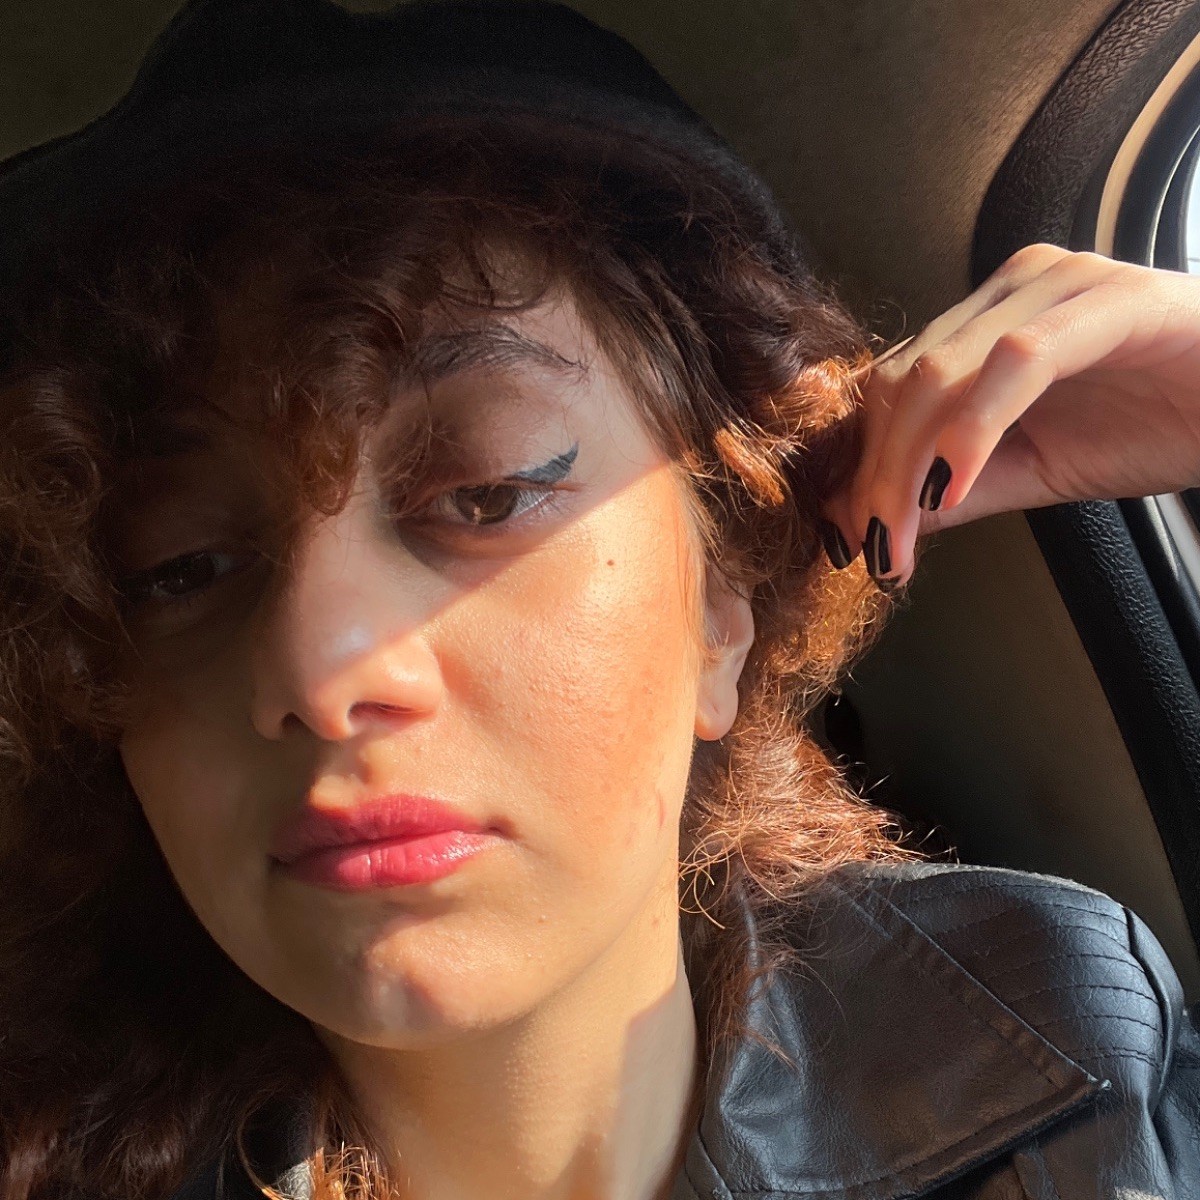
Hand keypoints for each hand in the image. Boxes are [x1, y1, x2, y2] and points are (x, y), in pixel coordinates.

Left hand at [818, 244, 1199, 590]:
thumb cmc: (1156, 425)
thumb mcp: (1031, 471)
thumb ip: (951, 489)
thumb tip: (870, 521)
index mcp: (983, 321)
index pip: (889, 390)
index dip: (858, 465)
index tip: (845, 536)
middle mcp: (1011, 289)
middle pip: (901, 383)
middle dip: (875, 477)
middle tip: (871, 549)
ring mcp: (1059, 285)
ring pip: (941, 372)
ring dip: (908, 466)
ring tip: (899, 536)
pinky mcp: (1113, 299)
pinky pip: (1018, 361)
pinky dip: (974, 429)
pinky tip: (953, 486)